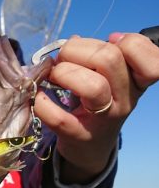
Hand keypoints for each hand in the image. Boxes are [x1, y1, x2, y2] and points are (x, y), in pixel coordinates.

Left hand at [34, 33, 158, 183]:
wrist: (89, 147)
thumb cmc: (99, 103)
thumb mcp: (110, 79)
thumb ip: (99, 56)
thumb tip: (75, 40)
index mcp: (136, 81)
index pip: (150, 59)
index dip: (130, 43)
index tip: (110, 41)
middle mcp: (125, 99)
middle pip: (111, 59)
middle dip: (77, 50)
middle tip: (64, 59)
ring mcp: (103, 119)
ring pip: (93, 85)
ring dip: (64, 72)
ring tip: (54, 76)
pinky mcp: (77, 135)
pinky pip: (59, 117)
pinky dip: (43, 103)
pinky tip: (40, 96)